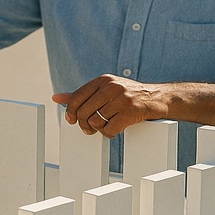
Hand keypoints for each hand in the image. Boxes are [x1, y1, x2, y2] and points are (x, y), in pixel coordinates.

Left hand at [52, 75, 167, 137]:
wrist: (158, 98)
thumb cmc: (128, 95)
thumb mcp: (105, 89)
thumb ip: (82, 94)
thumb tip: (56, 98)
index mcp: (103, 80)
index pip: (77, 97)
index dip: (71, 111)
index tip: (71, 120)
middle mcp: (111, 87)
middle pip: (84, 111)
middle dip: (83, 124)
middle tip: (88, 129)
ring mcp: (122, 99)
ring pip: (96, 122)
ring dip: (99, 129)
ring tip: (106, 126)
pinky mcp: (131, 112)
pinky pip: (110, 129)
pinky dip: (109, 134)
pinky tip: (114, 130)